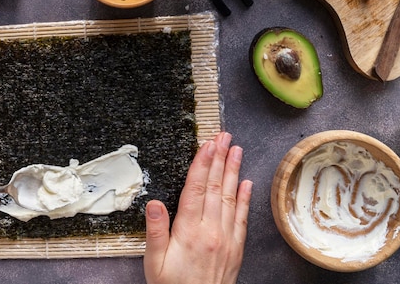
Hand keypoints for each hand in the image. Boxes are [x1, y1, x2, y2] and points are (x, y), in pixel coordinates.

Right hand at [144, 132, 251, 283]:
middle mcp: (211, 231)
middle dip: (220, 159)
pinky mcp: (235, 248)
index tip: (207, 144)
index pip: (196, 189)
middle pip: (215, 187)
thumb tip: (154, 203)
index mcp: (189, 231)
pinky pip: (241, 218)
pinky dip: (244, 198)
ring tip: (236, 150)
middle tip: (224, 137)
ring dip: (233, 171)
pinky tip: (246, 182)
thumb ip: (156, 231)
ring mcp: (226, 238)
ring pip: (230, 197)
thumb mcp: (154, 262)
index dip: (202, 164)